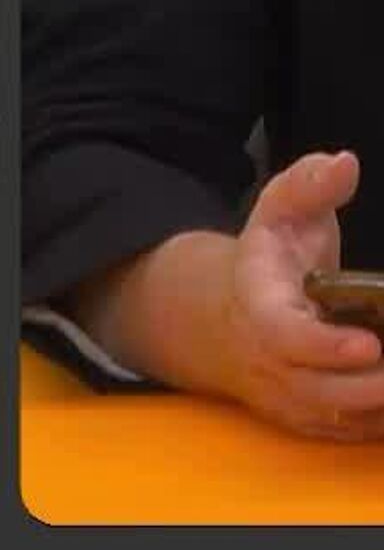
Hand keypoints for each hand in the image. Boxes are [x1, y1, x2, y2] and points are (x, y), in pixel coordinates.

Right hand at [80, 150, 383, 440]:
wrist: (226, 317)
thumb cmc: (268, 260)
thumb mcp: (278, 213)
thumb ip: (307, 186)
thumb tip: (343, 162)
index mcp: (258, 305)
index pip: (284, 335)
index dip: (325, 346)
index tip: (369, 343)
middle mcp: (269, 360)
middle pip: (324, 388)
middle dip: (376, 383)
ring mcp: (289, 397)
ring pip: (344, 416)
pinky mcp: (312, 421)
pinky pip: (355, 433)